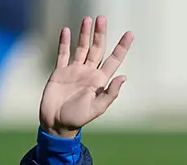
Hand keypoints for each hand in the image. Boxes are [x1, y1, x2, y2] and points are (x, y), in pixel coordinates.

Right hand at [39, 16, 133, 137]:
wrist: (56, 123)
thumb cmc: (78, 118)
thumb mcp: (97, 108)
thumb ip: (110, 93)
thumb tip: (124, 77)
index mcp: (100, 81)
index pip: (114, 60)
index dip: (122, 47)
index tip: (130, 33)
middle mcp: (88, 73)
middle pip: (97, 49)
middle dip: (100, 34)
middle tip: (102, 18)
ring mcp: (74, 71)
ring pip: (81, 48)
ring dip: (84, 34)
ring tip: (87, 19)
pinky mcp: (60, 72)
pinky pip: (63, 54)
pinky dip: (64, 42)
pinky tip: (67, 30)